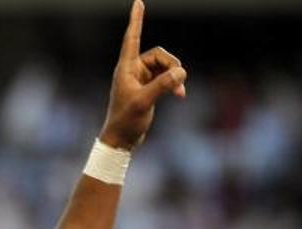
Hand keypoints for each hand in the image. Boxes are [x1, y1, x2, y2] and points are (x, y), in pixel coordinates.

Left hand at [99, 0, 186, 150]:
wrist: (122, 140)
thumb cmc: (126, 121)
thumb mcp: (145, 102)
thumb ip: (163, 85)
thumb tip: (181, 72)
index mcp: (126, 69)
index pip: (132, 38)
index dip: (136, 20)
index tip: (138, 2)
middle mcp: (132, 70)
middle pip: (159, 55)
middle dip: (172, 66)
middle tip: (179, 82)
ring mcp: (140, 79)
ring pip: (165, 66)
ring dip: (175, 76)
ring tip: (180, 92)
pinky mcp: (147, 88)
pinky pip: (166, 77)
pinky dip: (174, 83)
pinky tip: (180, 94)